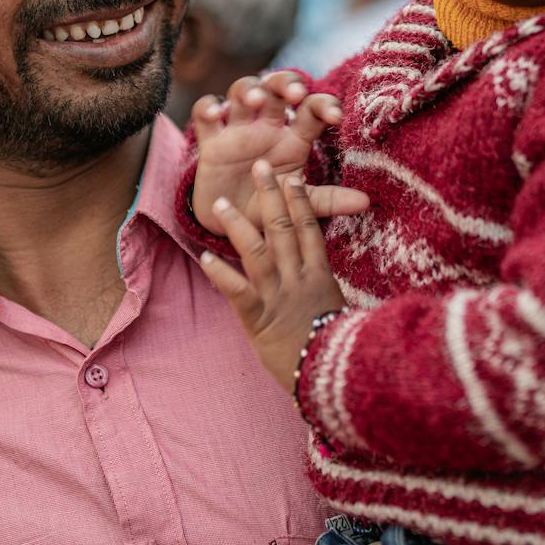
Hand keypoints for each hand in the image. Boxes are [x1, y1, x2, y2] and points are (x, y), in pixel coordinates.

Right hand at [190, 72, 359, 235]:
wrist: (229, 225)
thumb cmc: (268, 207)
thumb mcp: (296, 204)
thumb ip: (327, 200)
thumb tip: (366, 202)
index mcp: (294, 138)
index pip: (312, 109)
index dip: (324, 106)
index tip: (335, 116)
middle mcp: (267, 126)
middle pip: (278, 87)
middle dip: (287, 84)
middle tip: (295, 95)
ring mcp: (238, 129)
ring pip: (242, 90)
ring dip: (249, 88)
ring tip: (256, 99)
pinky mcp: (210, 140)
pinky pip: (204, 112)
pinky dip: (208, 106)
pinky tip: (216, 114)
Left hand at [197, 163, 348, 392]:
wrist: (334, 377)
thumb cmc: (340, 351)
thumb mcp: (339, 314)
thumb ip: (327, 294)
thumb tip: (326, 287)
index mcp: (320, 276)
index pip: (310, 229)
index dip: (300, 201)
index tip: (293, 176)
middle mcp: (298, 279)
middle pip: (284, 227)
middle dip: (270, 195)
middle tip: (260, 166)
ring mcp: (277, 295)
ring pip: (257, 250)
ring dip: (238, 224)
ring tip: (222, 203)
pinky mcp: (258, 318)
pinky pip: (237, 291)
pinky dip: (220, 274)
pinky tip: (204, 258)